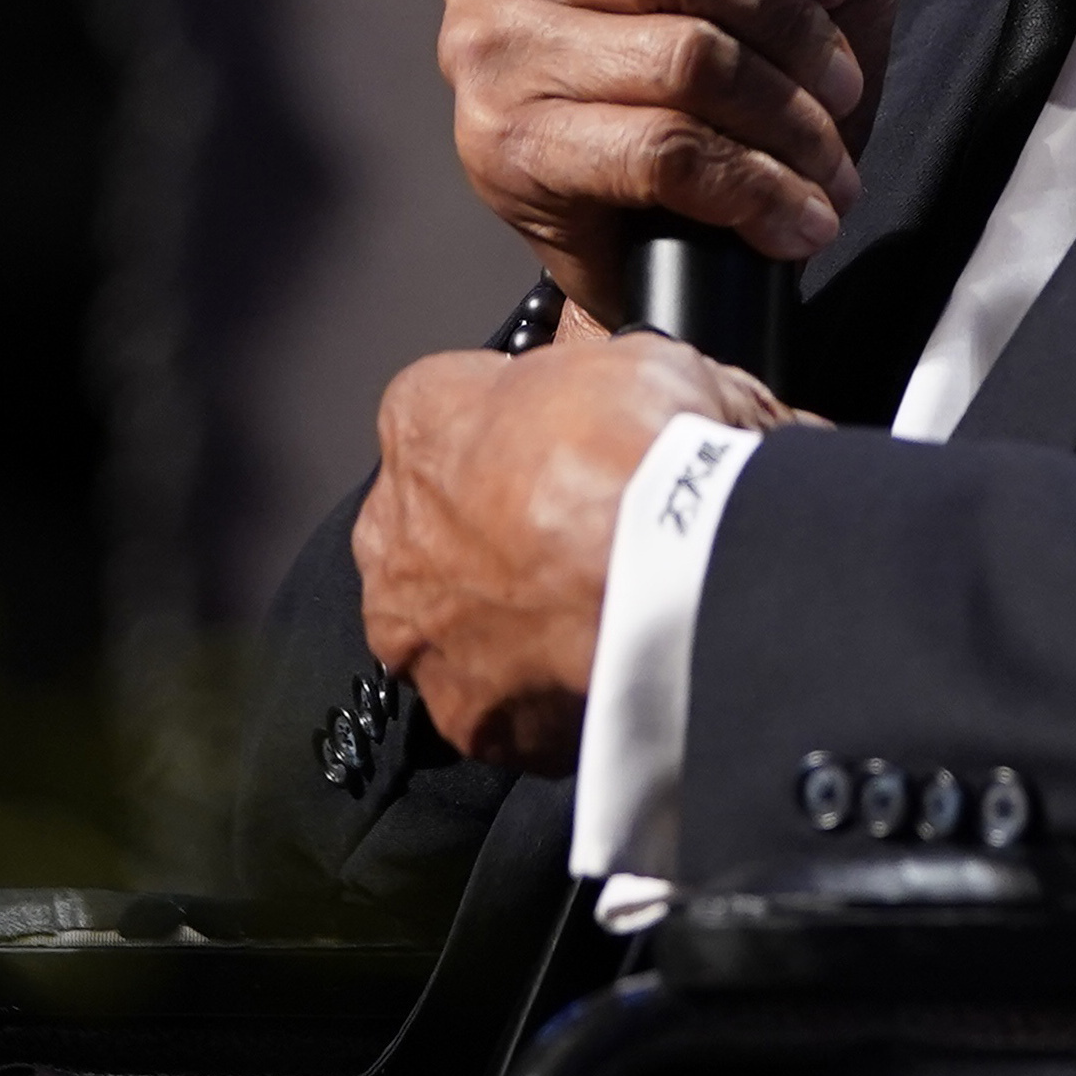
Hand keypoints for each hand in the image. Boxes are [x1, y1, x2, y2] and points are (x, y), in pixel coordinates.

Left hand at [354, 321, 800, 769]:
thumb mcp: (642, 358)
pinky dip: (546, 695)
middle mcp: (393, 529)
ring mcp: (421, 633)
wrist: (682, 566)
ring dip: (513, 622)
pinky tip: (605, 667)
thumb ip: (606, 381)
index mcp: (422, 418)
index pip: (450, 414)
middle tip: (586, 539)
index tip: (570, 449)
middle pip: (436, 529)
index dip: (520, 433)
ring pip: (456, 626)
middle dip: (498, 535)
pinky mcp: (470, 718)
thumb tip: (640, 396)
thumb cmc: (647, 451)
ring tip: (600, 612)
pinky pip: (504, 705)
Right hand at [436, 0, 921, 303]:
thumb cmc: (727, 61)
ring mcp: (491, 51)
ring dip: (785, 119)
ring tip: (826, 156)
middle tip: (841, 83)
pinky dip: (754, 188)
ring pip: (678, 58)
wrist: (658, 239)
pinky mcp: (505, 150)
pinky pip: (661, 152)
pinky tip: (793, 213)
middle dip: (786, 27)